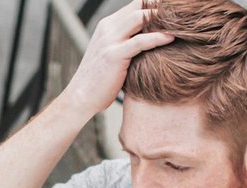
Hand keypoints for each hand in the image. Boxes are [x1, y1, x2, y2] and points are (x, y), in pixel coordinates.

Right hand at [63, 0, 173, 115]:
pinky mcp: (113, 55)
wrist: (79, 99)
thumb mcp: (111, 56)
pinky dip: (158, 37)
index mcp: (108, 25)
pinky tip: (172, 38)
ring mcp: (110, 41)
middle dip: (163, 6)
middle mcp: (108, 28)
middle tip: (187, 10)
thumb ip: (127, 44)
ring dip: (163, 18)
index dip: (156, 5)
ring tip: (183, 21)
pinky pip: (140, 41)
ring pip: (141, 17)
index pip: (137, 4)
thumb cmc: (99, 82)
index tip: (177, 9)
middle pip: (141, 5)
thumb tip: (149, 43)